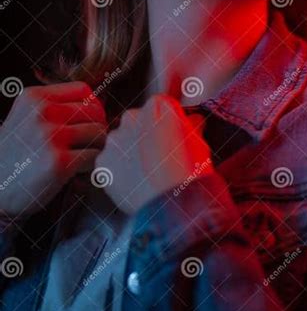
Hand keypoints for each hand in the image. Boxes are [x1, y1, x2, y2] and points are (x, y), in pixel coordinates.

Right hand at [0, 81, 106, 218]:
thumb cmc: (13, 156)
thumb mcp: (24, 118)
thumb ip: (54, 107)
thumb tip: (96, 105)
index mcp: (34, 97)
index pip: (83, 90)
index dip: (92, 105)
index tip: (89, 120)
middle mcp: (42, 112)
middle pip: (95, 111)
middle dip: (97, 127)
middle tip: (89, 143)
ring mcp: (51, 136)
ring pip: (99, 133)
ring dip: (96, 147)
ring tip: (82, 156)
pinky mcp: (59, 162)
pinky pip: (94, 156)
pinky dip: (91, 165)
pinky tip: (77, 170)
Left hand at [93, 94, 211, 215]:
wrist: (172, 205)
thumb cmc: (191, 172)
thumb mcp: (199, 142)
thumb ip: (191, 125)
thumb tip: (192, 122)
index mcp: (159, 106)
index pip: (160, 106)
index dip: (167, 123)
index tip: (171, 136)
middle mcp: (132, 116)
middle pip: (137, 121)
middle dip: (145, 135)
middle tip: (158, 158)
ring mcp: (114, 139)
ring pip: (121, 142)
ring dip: (130, 153)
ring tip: (146, 174)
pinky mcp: (103, 162)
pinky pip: (110, 163)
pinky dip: (118, 171)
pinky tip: (134, 183)